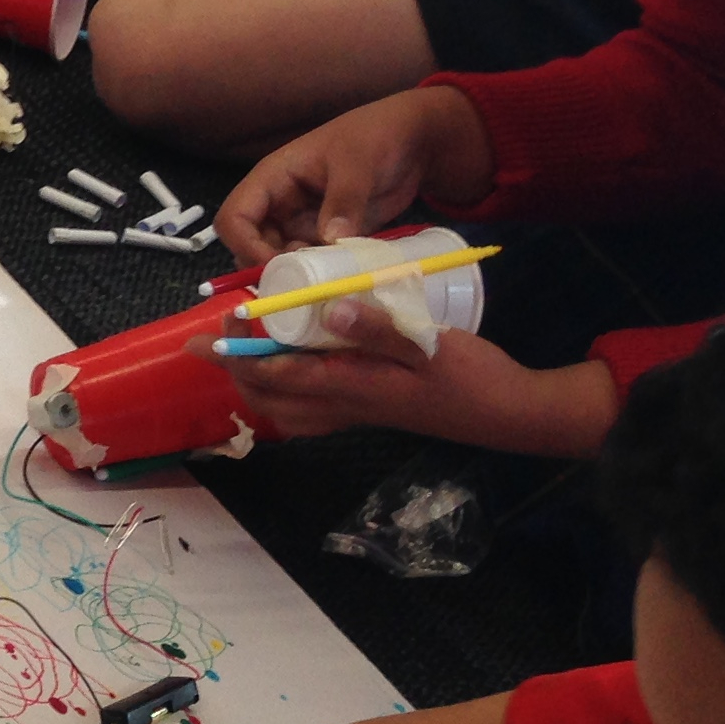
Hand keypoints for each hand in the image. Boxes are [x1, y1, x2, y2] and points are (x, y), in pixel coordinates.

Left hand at [212, 311, 621, 453]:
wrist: (511, 414)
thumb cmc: (474, 377)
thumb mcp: (430, 343)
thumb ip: (379, 327)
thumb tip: (328, 309)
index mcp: (353, 388)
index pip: (277, 376)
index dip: (238, 354)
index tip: (213, 329)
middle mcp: (346, 407)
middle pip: (271, 401)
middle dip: (238, 372)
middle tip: (223, 337)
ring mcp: (359, 413)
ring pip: (289, 410)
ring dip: (260, 384)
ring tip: (249, 348)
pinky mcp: (373, 410)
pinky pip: (313, 409)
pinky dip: (290, 390)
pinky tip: (296, 363)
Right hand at [215, 86, 495, 260]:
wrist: (415, 142)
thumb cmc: (376, 137)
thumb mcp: (358, 162)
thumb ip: (344, 199)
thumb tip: (330, 241)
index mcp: (273, 179)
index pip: (234, 218)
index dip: (244, 246)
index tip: (274, 268)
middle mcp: (280, 206)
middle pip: (250, 247)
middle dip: (269, 269)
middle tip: (301, 288)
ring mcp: (303, 224)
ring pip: (281, 260)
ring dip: (297, 277)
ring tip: (327, 284)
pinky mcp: (328, 238)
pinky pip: (313, 264)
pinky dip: (322, 276)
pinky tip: (343, 281)